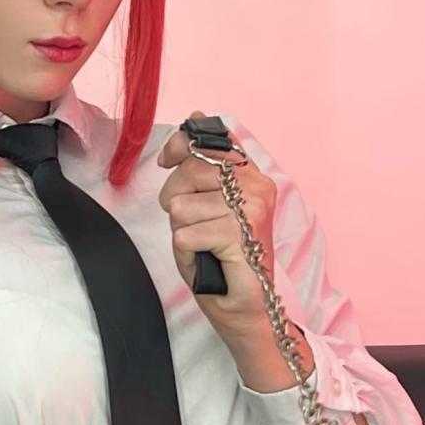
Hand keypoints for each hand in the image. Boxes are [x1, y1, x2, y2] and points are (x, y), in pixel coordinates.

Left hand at [157, 110, 276, 335]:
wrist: (244, 307)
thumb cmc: (222, 258)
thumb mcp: (206, 203)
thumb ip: (202, 165)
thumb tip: (195, 117)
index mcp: (252, 175)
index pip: (211, 139)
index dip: (182, 145)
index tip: (168, 160)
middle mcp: (257, 187)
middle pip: (190, 169)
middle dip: (176, 198)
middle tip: (192, 224)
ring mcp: (251, 210)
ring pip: (182, 204)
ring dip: (183, 229)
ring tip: (204, 244)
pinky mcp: (240, 234)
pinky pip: (185, 233)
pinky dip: (187, 251)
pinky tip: (207, 259)